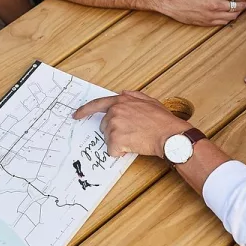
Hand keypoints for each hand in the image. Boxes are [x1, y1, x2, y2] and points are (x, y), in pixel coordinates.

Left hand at [73, 91, 191, 157]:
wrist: (169, 135)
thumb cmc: (163, 120)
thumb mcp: (149, 101)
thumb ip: (134, 96)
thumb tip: (124, 93)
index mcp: (121, 101)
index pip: (97, 104)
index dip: (84, 111)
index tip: (76, 115)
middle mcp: (115, 111)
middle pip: (104, 126)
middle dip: (115, 132)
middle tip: (132, 133)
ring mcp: (114, 125)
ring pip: (109, 139)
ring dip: (120, 142)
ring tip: (136, 139)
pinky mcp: (116, 139)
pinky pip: (112, 151)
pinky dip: (120, 152)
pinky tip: (133, 147)